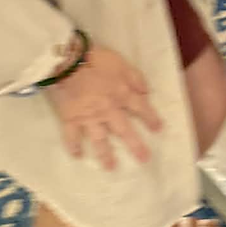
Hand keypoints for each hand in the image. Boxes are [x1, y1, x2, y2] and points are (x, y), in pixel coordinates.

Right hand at [46, 45, 162, 169]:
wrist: (67, 61)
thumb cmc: (96, 59)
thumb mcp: (122, 63)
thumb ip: (136, 78)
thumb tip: (147, 92)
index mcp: (122, 94)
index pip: (141, 108)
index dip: (151, 118)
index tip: (159, 130)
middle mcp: (108, 110)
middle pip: (124, 130)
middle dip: (135, 146)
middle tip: (144, 159)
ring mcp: (88, 117)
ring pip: (99, 139)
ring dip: (105, 155)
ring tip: (111, 167)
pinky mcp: (70, 119)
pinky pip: (72, 136)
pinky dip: (73, 146)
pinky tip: (77, 156)